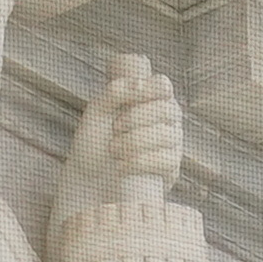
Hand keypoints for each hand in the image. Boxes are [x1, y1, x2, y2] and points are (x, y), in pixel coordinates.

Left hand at [65, 56, 187, 199]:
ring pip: (166, 136)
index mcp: (152, 98)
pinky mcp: (171, 169)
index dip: (146, 90)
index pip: (162, 85)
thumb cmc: (96, 139)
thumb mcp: (99, 110)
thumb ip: (116, 90)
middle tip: (115, 129)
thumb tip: (139, 84)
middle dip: (134, 119)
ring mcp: (173, 143)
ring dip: (132, 142)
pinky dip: (137, 162)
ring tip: (113, 149)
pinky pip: (166, 161)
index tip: (125, 103)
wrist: (89, 177)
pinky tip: (121, 166)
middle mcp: (168, 119)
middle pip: (166, 109)